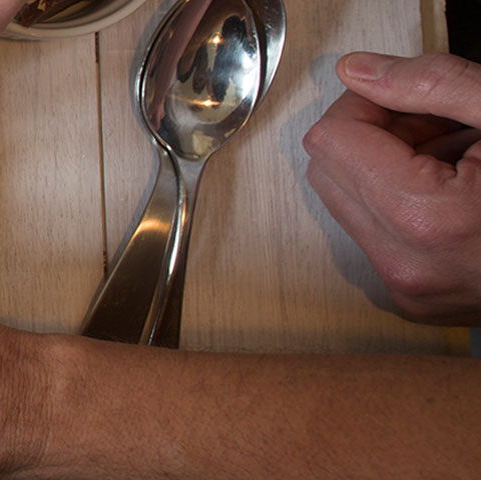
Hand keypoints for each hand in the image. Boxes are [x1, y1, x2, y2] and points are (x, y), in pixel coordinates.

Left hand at [303, 52, 480, 324]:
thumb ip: (433, 84)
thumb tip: (360, 71)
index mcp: (426, 220)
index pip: (332, 140)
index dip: (369, 103)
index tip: (411, 96)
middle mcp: (407, 267)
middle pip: (331, 173)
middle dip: (378, 135)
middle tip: (444, 123)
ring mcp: (412, 291)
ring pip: (350, 204)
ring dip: (393, 168)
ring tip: (466, 159)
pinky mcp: (420, 301)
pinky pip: (378, 236)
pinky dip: (408, 203)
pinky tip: (466, 192)